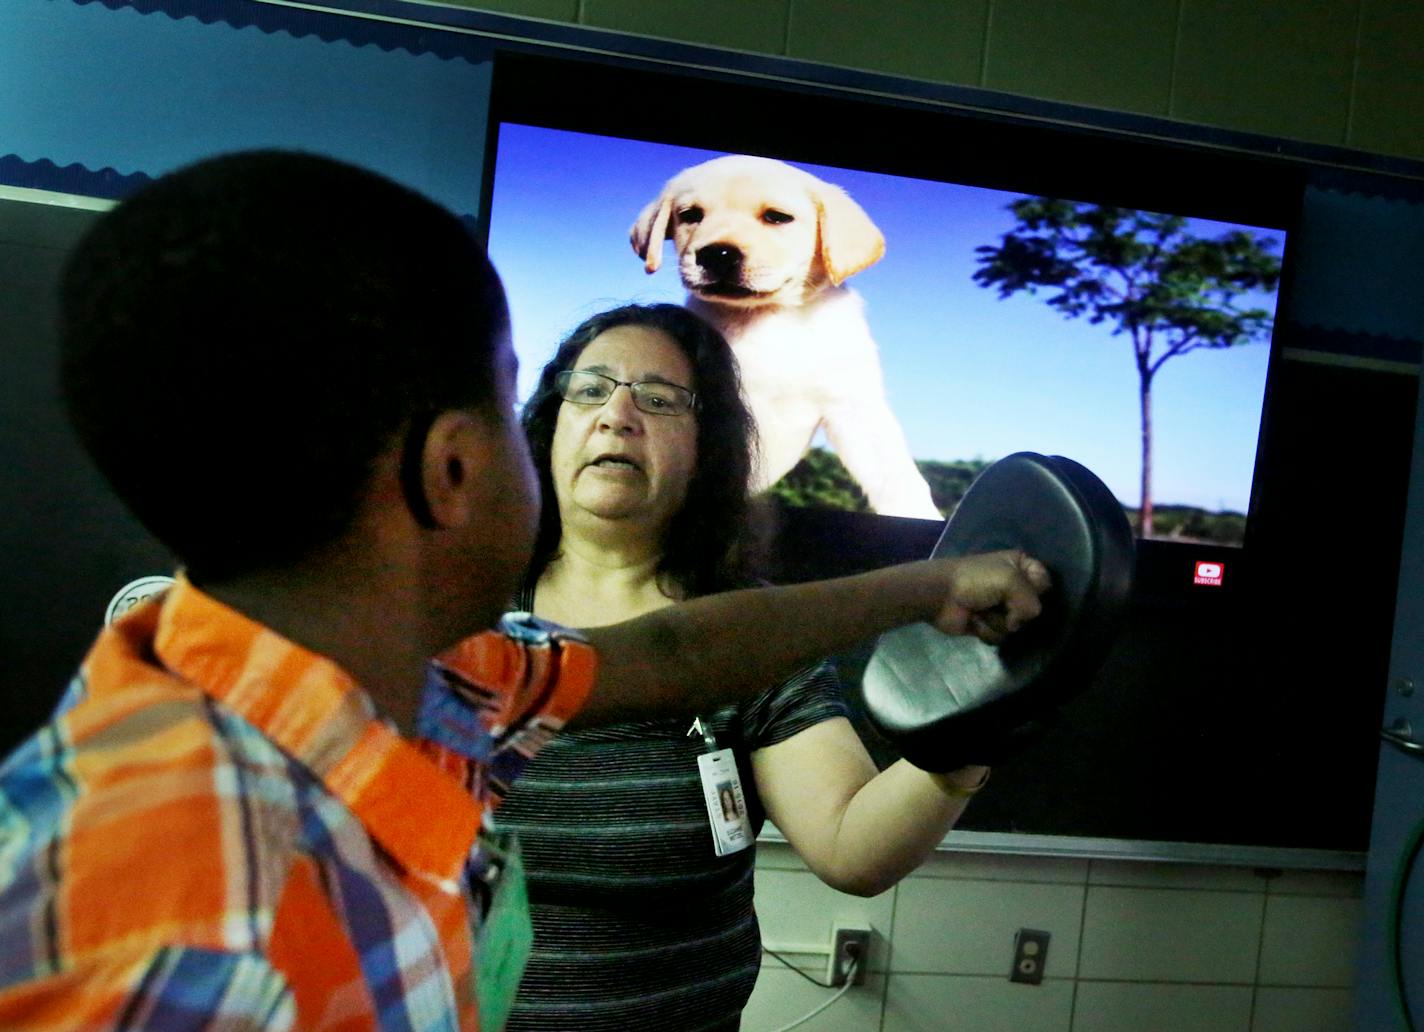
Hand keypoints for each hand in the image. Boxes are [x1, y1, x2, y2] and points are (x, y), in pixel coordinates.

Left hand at [931, 550, 1050, 643]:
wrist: (938, 596)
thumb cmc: (974, 581)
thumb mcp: (1010, 580)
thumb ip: (1031, 601)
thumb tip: (1022, 622)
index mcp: (1021, 566)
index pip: (1046, 584)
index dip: (1036, 592)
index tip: (1022, 590)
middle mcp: (1014, 585)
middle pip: (1033, 609)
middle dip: (1015, 611)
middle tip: (999, 603)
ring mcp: (1001, 606)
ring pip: (1017, 626)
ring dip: (998, 621)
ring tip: (981, 611)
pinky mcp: (988, 624)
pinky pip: (1001, 636)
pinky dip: (987, 630)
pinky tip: (974, 621)